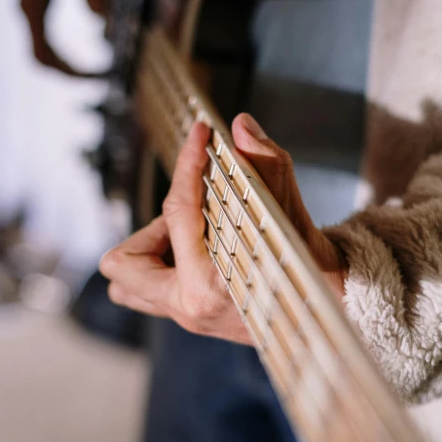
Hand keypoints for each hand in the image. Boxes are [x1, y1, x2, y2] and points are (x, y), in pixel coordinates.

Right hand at [17, 0, 107, 76]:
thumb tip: (108, 18)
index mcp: (33, 4)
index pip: (43, 50)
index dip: (66, 68)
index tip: (92, 76)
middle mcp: (28, 14)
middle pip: (42, 57)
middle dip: (70, 72)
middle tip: (101, 79)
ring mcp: (33, 16)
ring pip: (45, 54)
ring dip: (69, 67)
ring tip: (99, 74)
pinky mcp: (41, 15)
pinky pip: (50, 45)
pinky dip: (68, 57)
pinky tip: (90, 61)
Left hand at [99, 114, 346, 343]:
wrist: (321, 307)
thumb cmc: (304, 260)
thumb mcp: (288, 209)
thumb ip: (265, 163)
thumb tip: (241, 126)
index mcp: (211, 283)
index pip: (178, 212)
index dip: (187, 163)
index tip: (199, 135)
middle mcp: (189, 306)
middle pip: (120, 261)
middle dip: (146, 229)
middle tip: (188, 216)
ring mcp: (184, 315)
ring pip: (124, 280)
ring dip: (147, 250)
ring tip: (188, 237)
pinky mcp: (186, 314)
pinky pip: (145, 287)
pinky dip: (159, 263)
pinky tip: (198, 249)